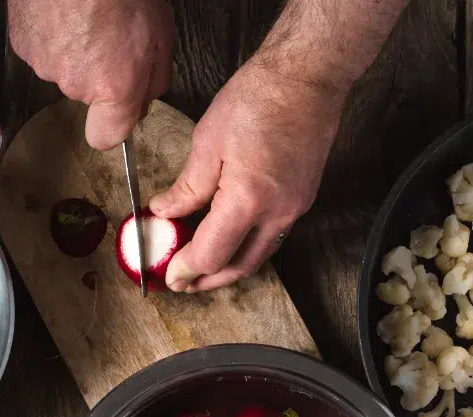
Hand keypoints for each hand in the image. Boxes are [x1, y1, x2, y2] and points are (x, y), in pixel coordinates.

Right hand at [8, 0, 174, 148]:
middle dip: (98, 72)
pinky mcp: (23, 43)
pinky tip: (61, 11)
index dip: (112, 126)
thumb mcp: (161, 35)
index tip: (117, 113)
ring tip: (83, 16)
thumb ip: (155, 79)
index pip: (105, 138)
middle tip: (108, 34)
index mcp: (113, 88)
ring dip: (73, 50)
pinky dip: (50, 33)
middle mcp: (76, 85)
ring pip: (63, 69)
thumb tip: (145, 100)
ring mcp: (45, 64)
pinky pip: (41, 47)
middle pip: (86, 95)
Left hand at [149, 57, 343, 292]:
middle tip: (183, 283)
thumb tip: (165, 213)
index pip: (211, 255)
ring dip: (229, 269)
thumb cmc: (259, 99)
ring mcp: (293, 210)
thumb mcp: (208, 142)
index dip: (186, 269)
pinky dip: (247, 248)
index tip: (169, 274)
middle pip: (238, 268)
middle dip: (207, 281)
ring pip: (258, 257)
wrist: (307, 78)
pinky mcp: (301, 201)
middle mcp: (275, 214)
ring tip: (203, 268)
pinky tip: (230, 240)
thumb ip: (187, 188)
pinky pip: (271, 237)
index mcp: (247, 201)